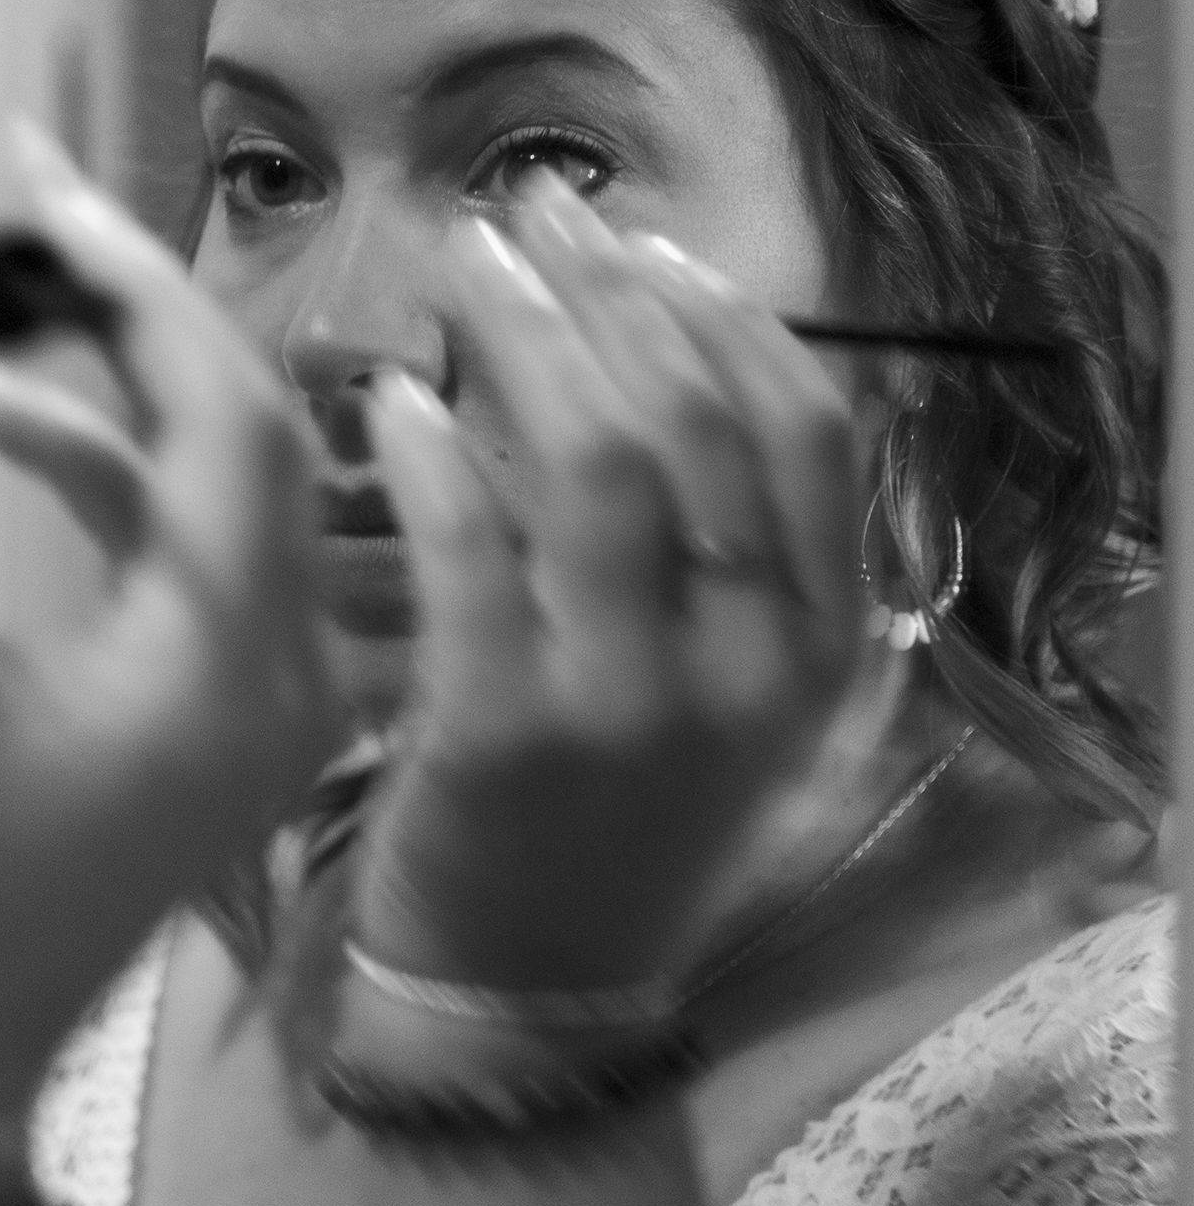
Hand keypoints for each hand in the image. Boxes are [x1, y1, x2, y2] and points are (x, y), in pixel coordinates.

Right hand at [0, 130, 341, 1120]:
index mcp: (226, 664)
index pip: (222, 409)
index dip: (124, 279)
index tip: (22, 182)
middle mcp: (283, 679)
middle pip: (245, 432)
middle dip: (131, 307)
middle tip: (14, 202)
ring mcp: (256, 714)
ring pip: (218, 491)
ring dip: (111, 388)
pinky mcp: (209, 735)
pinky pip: (189, 565)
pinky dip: (106, 483)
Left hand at [355, 175, 862, 996]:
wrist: (526, 994)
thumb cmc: (603, 816)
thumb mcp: (713, 691)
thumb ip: (714, 552)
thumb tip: (646, 352)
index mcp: (814, 642)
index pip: (804, 431)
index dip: (720, 317)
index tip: (644, 244)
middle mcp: (746, 665)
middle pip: (692, 419)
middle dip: (606, 291)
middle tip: (526, 211)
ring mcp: (628, 702)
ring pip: (595, 464)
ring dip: (522, 337)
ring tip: (459, 264)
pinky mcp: (500, 735)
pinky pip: (468, 553)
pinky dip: (430, 456)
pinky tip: (391, 396)